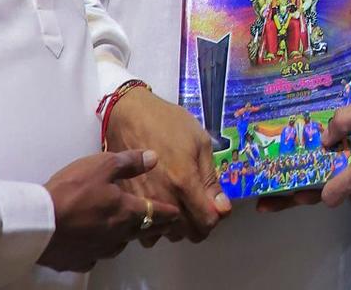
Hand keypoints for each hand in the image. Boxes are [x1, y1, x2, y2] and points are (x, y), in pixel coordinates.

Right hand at [39, 149, 177, 272]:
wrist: (40, 223)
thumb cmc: (73, 190)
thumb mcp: (102, 165)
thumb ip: (129, 162)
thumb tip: (154, 158)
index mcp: (126, 212)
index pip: (155, 212)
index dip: (168, 212)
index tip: (178, 214)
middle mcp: (117, 235)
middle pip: (141, 231)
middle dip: (154, 227)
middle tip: (164, 225)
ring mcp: (98, 251)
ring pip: (119, 244)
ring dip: (127, 236)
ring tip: (130, 230)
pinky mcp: (80, 261)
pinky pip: (96, 255)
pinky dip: (100, 246)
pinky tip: (96, 242)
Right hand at [105, 89, 229, 242]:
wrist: (130, 115)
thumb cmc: (168, 123)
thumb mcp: (200, 142)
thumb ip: (211, 179)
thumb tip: (223, 209)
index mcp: (183, 183)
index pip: (206, 223)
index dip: (214, 216)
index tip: (212, 204)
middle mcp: (162, 200)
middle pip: (187, 234)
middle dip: (197, 223)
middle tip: (196, 202)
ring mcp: (142, 205)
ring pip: (166, 235)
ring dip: (176, 226)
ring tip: (177, 202)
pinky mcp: (127, 204)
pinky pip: (145, 230)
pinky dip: (155, 225)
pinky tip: (158, 206)